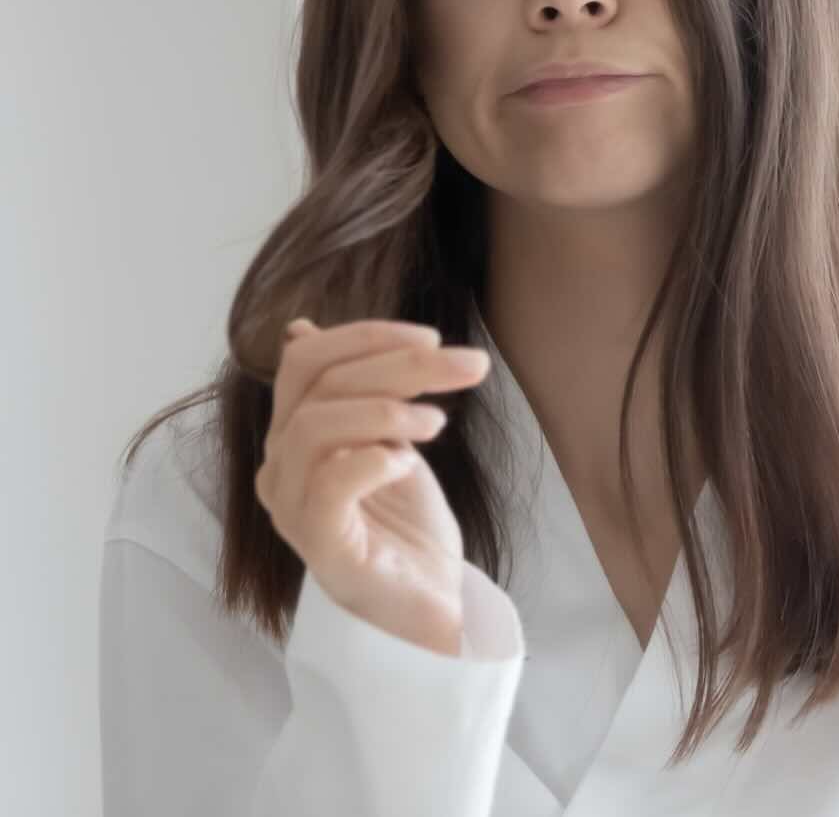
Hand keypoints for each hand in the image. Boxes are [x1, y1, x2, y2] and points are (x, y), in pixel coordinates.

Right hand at [255, 318, 489, 655]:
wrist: (429, 598)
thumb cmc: (405, 521)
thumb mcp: (387, 437)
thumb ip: (356, 389)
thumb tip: (301, 328)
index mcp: (292, 438)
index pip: (305, 363)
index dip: (366, 336)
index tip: (433, 337)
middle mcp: (280, 469)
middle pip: (319, 386)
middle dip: (400, 364)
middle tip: (468, 365)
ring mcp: (294, 510)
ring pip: (317, 427)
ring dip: (389, 410)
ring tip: (439, 422)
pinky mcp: (322, 547)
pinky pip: (330, 486)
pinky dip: (374, 460)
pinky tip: (409, 463)